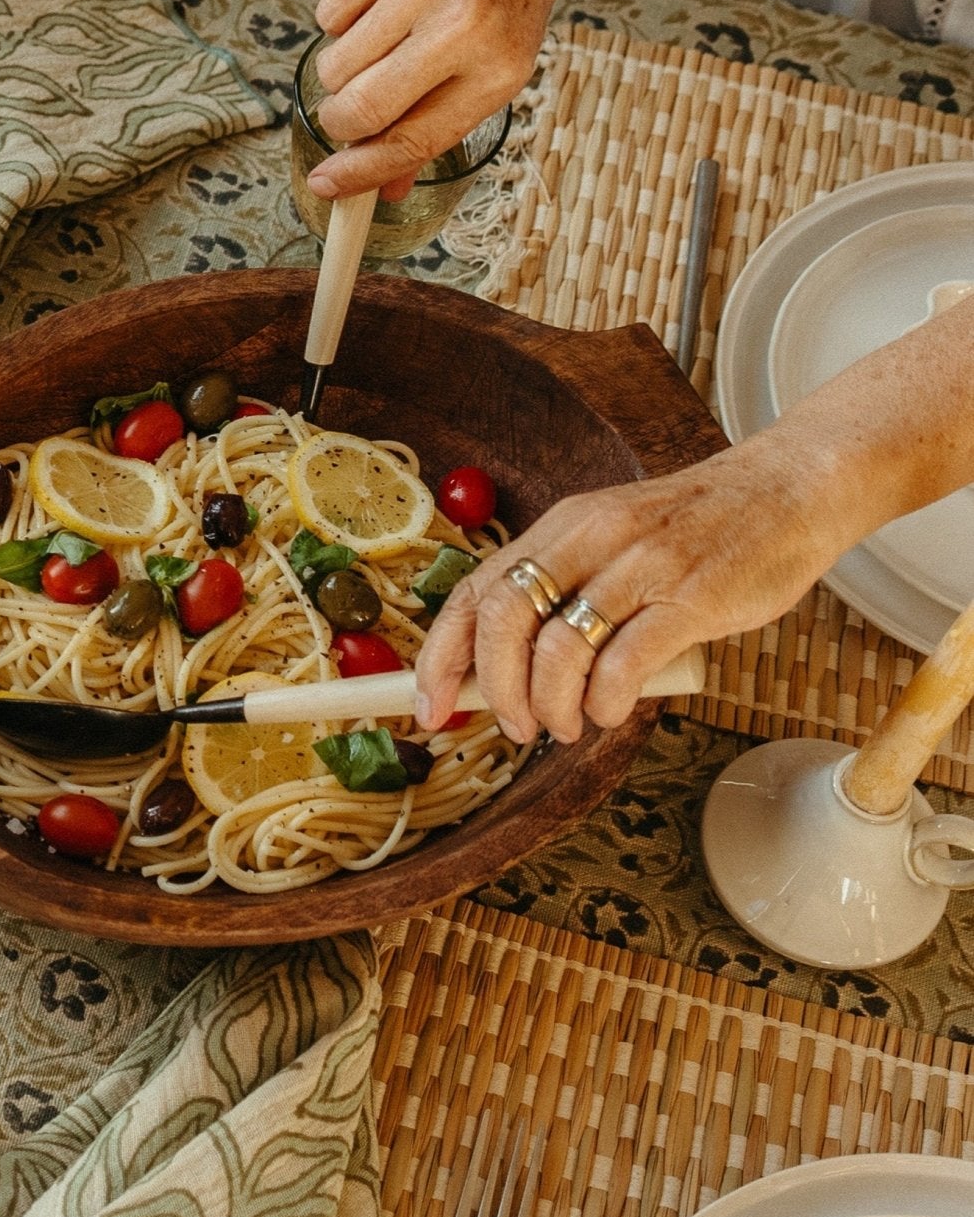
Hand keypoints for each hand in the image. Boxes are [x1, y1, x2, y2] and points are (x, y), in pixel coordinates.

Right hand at [306, 0, 585, 200]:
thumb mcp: (497, 59)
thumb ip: (439, 121)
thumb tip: (385, 190)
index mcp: (500, 70)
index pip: (415, 140)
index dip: (361, 171)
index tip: (324, 183)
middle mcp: (467, 27)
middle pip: (364, 107)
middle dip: (338, 118)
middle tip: (340, 106)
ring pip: (338, 61)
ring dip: (343, 61)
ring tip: (380, 31)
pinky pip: (330, 11)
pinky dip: (342, 12)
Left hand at [414, 439, 850, 745]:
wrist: (788, 490)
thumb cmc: (700, 529)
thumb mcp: (613, 540)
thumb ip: (566, 588)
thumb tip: (505, 669)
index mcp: (563, 525)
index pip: (475, 591)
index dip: (441, 655)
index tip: (428, 705)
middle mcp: (591, 539)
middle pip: (504, 621)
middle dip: (494, 689)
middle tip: (511, 726)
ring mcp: (640, 566)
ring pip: (559, 649)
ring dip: (553, 706)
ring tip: (569, 724)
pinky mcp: (689, 598)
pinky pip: (622, 664)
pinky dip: (606, 702)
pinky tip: (612, 710)